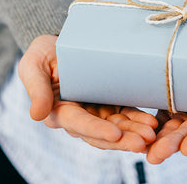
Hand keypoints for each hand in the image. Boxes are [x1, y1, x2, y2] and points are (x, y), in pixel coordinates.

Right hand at [19, 35, 157, 151]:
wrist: (62, 44)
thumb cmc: (45, 53)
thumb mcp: (33, 64)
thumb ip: (36, 88)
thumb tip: (37, 115)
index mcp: (59, 111)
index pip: (78, 124)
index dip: (96, 130)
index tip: (115, 134)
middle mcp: (80, 117)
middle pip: (101, 134)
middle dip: (122, 139)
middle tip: (143, 141)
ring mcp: (97, 112)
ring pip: (117, 129)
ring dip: (134, 133)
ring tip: (152, 134)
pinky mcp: (112, 104)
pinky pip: (126, 116)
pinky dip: (139, 121)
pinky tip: (152, 124)